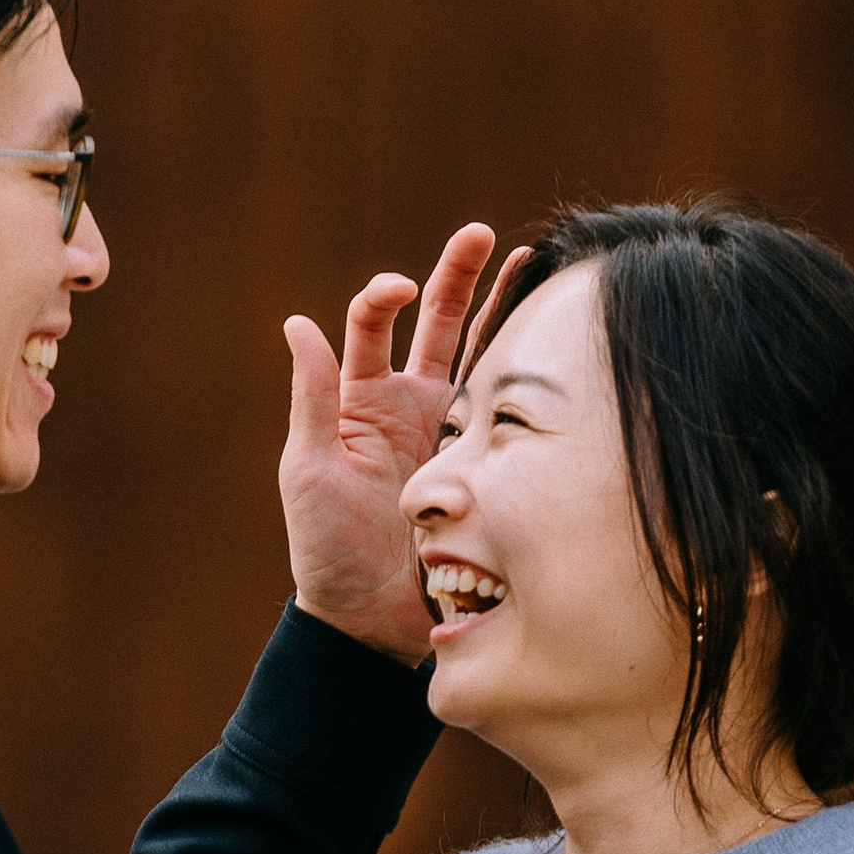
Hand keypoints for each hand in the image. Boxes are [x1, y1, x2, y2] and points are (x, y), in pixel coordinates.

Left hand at [280, 227, 513, 662]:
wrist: (373, 619)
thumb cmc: (327, 548)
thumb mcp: (309, 470)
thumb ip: (312, 397)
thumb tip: (296, 322)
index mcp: (362, 399)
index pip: (374, 325)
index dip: (384, 297)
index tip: (397, 290)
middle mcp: (410, 404)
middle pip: (439, 323)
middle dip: (459, 274)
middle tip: (482, 234)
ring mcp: (453, 429)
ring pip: (483, 353)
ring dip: (504, 306)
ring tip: (534, 259)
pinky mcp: (487, 460)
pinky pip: (512, 406)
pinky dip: (532, 366)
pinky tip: (557, 334)